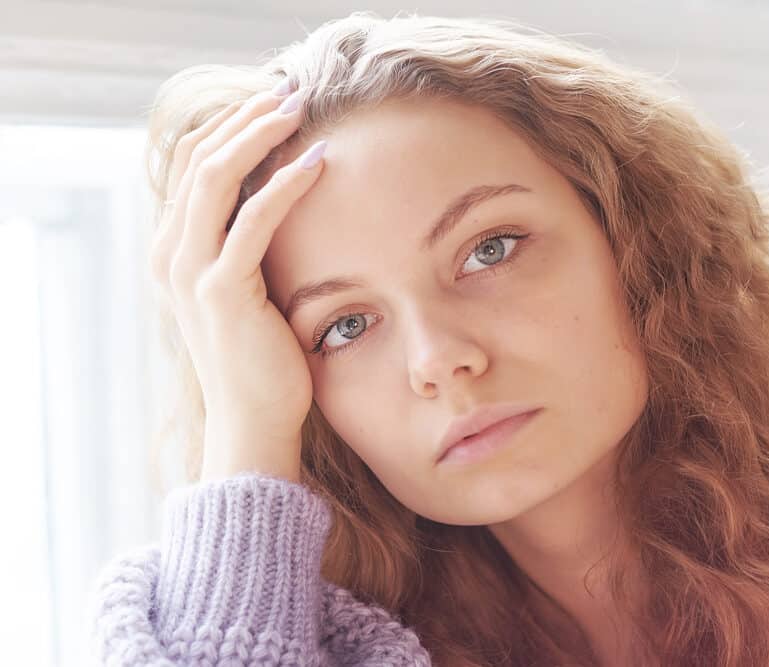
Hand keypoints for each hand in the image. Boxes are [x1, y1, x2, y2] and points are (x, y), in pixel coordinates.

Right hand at [149, 83, 325, 483]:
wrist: (255, 421)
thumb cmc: (263, 358)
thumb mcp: (248, 292)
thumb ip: (247, 248)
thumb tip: (280, 202)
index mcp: (173, 250)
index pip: (194, 166)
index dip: (230, 127)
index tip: (274, 104)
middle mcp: (171, 255)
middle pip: (200, 160)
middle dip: (244, 119)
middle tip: (290, 92)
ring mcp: (191, 273)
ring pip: (216, 179)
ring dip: (258, 136)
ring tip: (298, 108)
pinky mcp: (222, 292)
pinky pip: (252, 221)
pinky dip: (283, 186)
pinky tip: (316, 164)